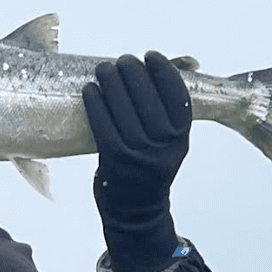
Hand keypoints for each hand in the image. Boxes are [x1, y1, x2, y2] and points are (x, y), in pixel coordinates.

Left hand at [82, 52, 190, 271]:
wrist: (135, 215)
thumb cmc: (149, 170)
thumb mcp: (168, 144)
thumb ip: (167, 113)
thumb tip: (176, 66)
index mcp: (180, 138)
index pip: (175, 92)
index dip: (163, 69)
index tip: (150, 56)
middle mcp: (163, 146)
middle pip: (147, 94)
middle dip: (132, 70)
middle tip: (122, 61)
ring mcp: (139, 153)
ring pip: (123, 106)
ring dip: (111, 81)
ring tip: (104, 69)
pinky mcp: (115, 160)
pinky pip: (103, 122)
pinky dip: (95, 102)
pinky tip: (90, 90)